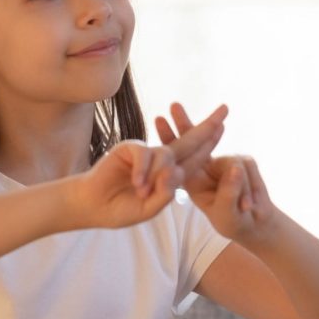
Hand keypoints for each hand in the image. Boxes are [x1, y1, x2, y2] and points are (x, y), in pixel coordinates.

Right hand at [68, 104, 227, 228]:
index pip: (195, 158)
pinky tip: (137, 183)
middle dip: (208, 126)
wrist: (93, 206)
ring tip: (143, 191)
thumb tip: (175, 173)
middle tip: (225, 109)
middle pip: (189, 141)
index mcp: (170, 174)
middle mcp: (162, 160)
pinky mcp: (130, 148)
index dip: (210, 143)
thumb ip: (165, 194)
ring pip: (166, 155)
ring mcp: (147, 153)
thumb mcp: (149, 208)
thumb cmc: (121, 208)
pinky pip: (145, 153)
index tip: (224, 126)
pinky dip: (144, 169)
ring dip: (159, 174)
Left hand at [155, 104, 278, 243]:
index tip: (159, 119)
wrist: (255, 222)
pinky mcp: (244, 161)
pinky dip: (251, 189)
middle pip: (194, 140)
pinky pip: (247, 167)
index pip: (179, 156)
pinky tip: (250, 205)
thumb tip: (234, 167)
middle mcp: (207, 165)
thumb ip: (228, 191)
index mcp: (194, 178)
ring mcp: (226, 162)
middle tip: (173, 105)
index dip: (170, 137)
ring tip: (246, 208)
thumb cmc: (233, 220)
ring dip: (241, 189)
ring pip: (232, 161)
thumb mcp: (226, 212)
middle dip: (185, 123)